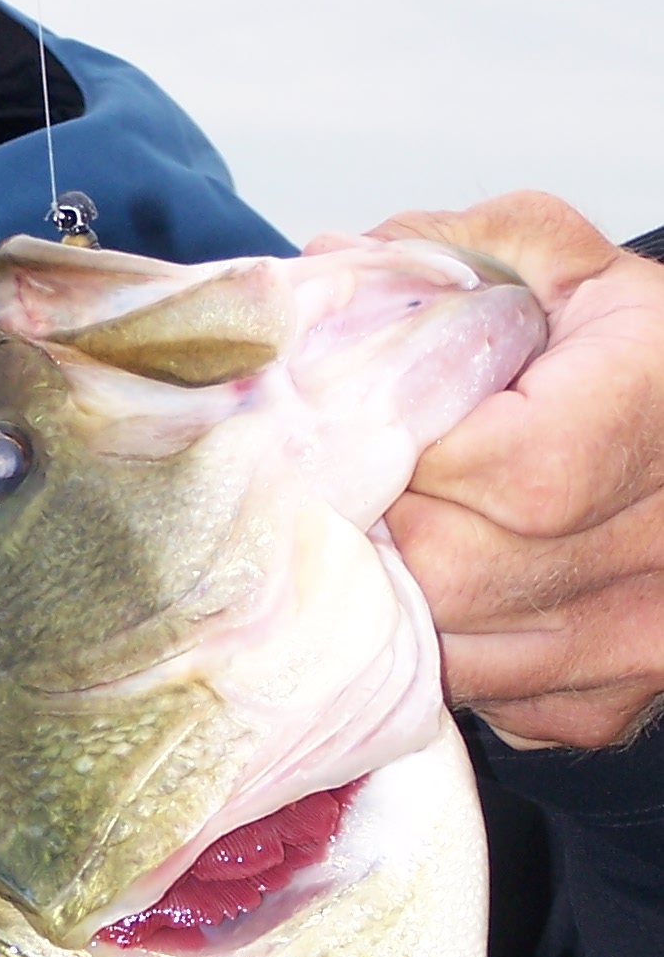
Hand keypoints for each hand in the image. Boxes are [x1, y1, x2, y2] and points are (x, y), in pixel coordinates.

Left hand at [351, 192, 663, 749]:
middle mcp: (657, 542)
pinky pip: (480, 699)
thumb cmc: (651, 363)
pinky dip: (442, 652)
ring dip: (394, 597)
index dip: (390, 450)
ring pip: (448, 649)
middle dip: (372, 525)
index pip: (476, 463)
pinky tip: (445, 593)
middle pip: (445, 568)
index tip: (346, 426)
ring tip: (384, 535)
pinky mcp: (605, 705)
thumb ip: (456, 252)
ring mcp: (635, 638)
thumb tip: (325, 265)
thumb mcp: (573, 273)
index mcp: (645, 408)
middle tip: (340, 484)